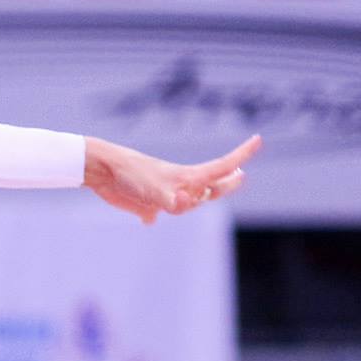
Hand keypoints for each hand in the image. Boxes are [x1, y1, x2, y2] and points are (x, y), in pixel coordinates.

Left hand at [83, 134, 260, 225]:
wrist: (101, 171)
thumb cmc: (130, 175)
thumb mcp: (153, 190)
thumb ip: (171, 200)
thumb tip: (184, 205)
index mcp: (186, 177)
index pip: (221, 167)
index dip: (241, 155)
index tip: (259, 139)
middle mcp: (178, 184)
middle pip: (209, 187)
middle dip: (226, 184)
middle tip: (241, 175)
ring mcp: (161, 193)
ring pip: (185, 202)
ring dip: (192, 202)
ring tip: (194, 198)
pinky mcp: (142, 202)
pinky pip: (152, 211)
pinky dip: (152, 216)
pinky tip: (147, 221)